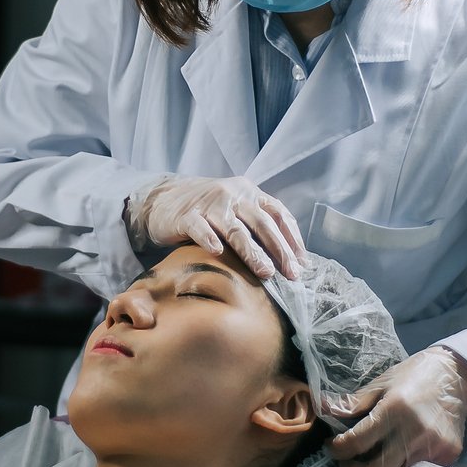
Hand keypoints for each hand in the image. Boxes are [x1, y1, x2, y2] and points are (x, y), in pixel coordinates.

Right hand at [130, 175, 306, 279]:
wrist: (164, 199)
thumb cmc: (208, 211)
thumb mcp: (237, 209)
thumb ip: (259, 226)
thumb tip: (290, 259)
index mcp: (250, 192)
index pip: (278, 213)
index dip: (292, 238)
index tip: (302, 263)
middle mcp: (233, 195)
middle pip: (261, 223)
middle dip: (279, 250)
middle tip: (290, 274)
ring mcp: (209, 204)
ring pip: (235, 229)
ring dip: (252, 252)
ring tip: (265, 272)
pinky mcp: (186, 215)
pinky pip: (200, 228)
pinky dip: (209, 239)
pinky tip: (218, 252)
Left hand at [324, 346, 466, 466]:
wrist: (459, 376)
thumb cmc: (415, 375)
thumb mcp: (381, 383)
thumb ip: (353, 402)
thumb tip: (322, 409)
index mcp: (395, 409)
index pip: (357, 442)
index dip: (337, 450)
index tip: (331, 447)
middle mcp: (415, 432)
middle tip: (345, 466)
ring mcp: (434, 447)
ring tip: (369, 461)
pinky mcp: (449, 456)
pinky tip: (394, 459)